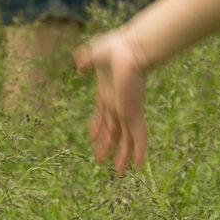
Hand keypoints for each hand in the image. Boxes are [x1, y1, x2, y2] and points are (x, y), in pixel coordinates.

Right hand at [76, 29, 150, 171]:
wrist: (129, 47)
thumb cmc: (114, 48)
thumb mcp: (94, 54)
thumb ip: (86, 60)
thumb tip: (79, 62)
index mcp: (108, 93)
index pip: (102, 114)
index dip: (98, 127)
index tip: (92, 136)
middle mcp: (119, 104)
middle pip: (113, 130)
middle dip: (107, 145)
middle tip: (101, 160)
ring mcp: (128, 109)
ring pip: (126, 138)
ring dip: (122, 155)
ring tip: (119, 172)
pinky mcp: (134, 112)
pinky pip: (138, 136)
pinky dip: (140, 151)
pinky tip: (139, 166)